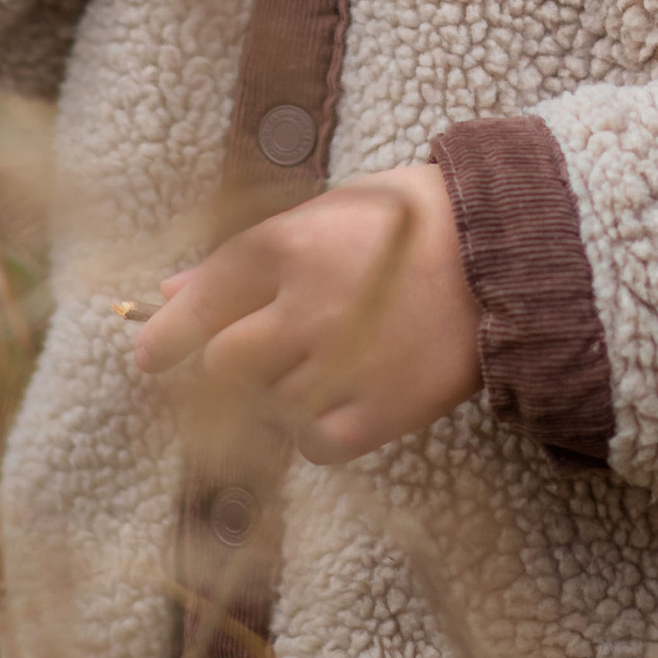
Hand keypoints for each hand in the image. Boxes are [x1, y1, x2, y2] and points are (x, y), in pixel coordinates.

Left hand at [134, 166, 481, 463]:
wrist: (508, 255)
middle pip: (224, 365)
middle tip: (254, 356)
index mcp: (289, 246)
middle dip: (230, 362)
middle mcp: (306, 309)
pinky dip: (316, 430)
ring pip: (269, 404)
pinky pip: (315, 444)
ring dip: (281, 390)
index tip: (148, 355)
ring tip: (328, 358)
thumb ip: (250, 256)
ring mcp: (343, 365)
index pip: (200, 302)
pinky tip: (341, 399)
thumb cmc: (412, 221)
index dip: (165, 333)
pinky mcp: (380, 412)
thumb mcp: (328, 213)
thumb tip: (174, 289)